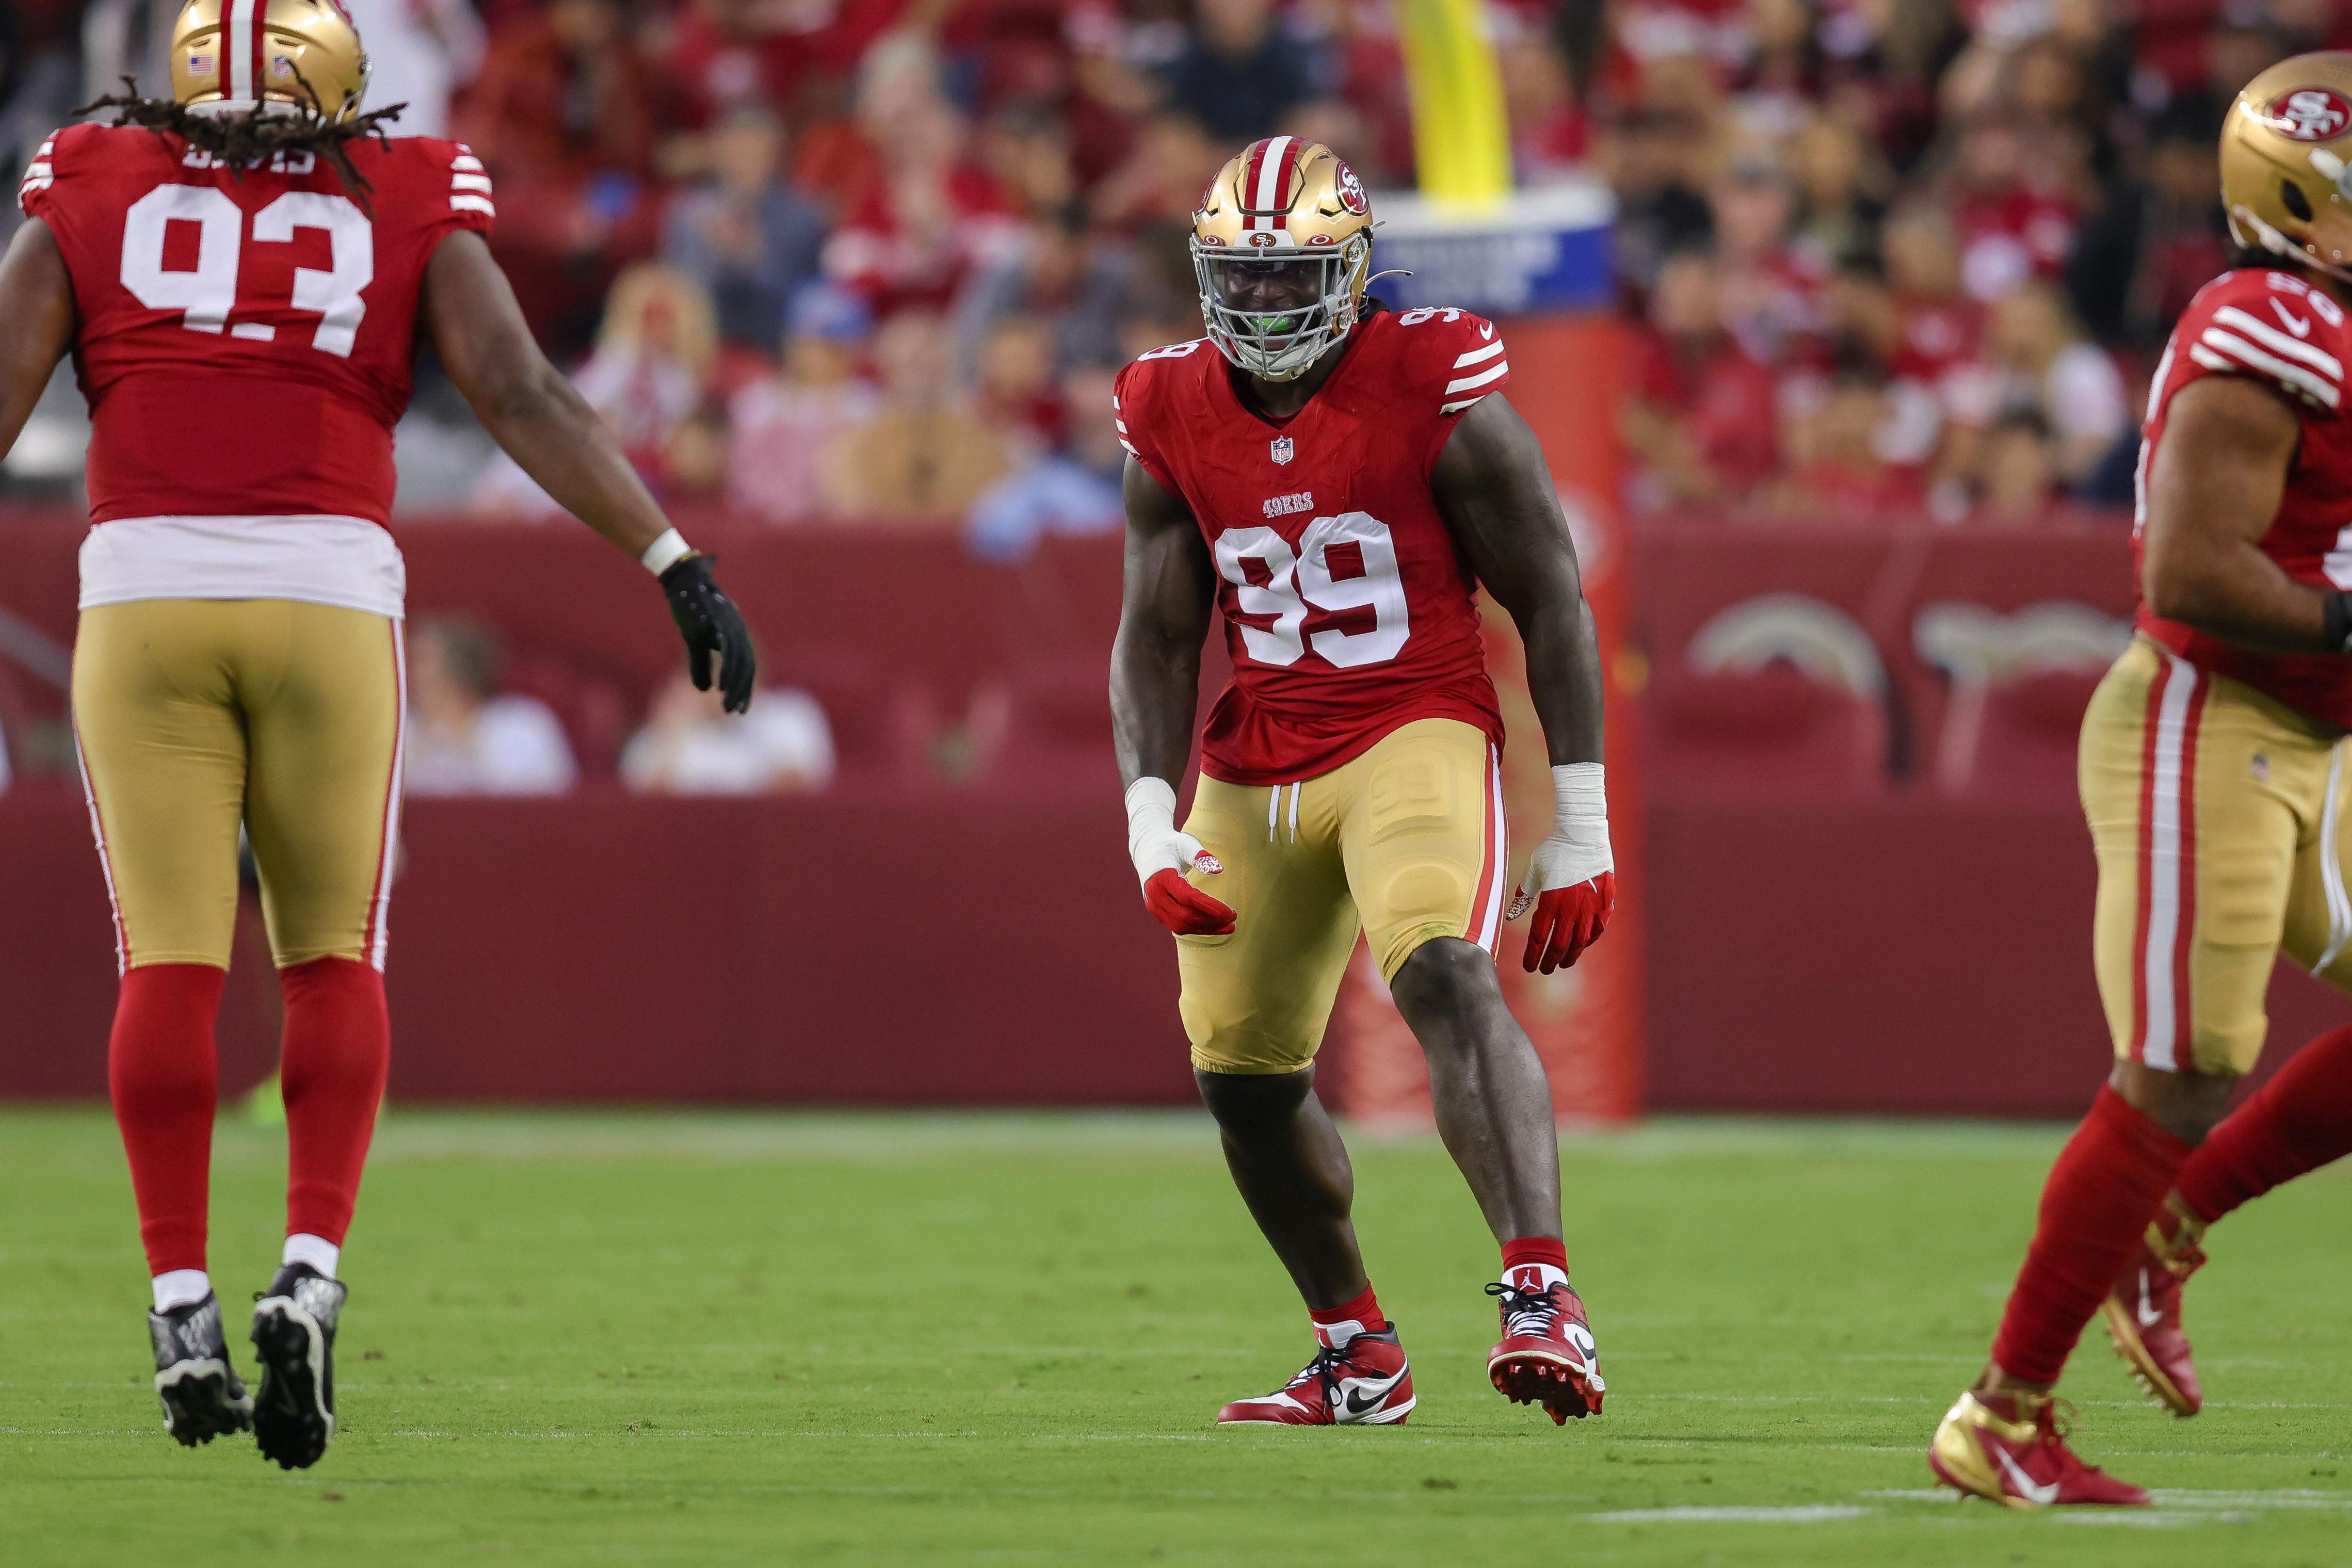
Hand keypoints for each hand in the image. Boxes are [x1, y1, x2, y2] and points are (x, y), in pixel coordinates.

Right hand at [659, 553, 756, 713]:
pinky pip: (728, 650)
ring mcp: (731, 626)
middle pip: (747, 668)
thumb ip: (700, 665)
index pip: (746, 668)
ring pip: (740, 662)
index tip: (740, 711)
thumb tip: (703, 691)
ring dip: (735, 686)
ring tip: (727, 704)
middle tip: (734, 712)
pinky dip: (727, 670)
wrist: (682, 580)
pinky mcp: (719, 622)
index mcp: (736, 636)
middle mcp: (739, 632)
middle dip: (742, 692)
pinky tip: (722, 686)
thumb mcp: (693, 642)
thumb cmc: (689, 609)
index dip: (744, 690)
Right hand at [1125, 777, 1233, 933]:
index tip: (1230, 912)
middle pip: (1185, 916)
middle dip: (1211, 920)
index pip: (1188, 898)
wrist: (1147, 848)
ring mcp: (1154, 905)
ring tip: (1229, 927)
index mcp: (1161, 877)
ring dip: (1206, 928)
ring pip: (1181, 925)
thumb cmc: (1170, 845)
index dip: (1209, 907)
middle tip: (1233, 918)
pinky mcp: (1157, 911)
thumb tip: (1219, 869)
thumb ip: (1201, 855)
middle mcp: (1154, 895)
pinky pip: (1177, 925)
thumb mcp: (1185, 843)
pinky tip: (1214, 926)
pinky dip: (1197, 928)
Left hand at [1507, 762, 1613, 972]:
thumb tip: (1510, 916)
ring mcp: (1590, 907)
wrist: (1584, 835)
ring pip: (1581, 941)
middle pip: (1560, 945)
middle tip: (1545, 970)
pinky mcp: (1605, 903)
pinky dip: (1589, 940)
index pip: (1539, 938)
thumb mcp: (1533, 871)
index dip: (1533, 956)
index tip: (1529, 968)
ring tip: (1563, 963)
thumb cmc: (1554, 851)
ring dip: (1571, 956)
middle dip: (1550, 961)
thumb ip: (1523, 896)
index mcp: (1550, 902)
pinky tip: (1583, 945)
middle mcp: (1571, 909)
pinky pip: (1598, 929)